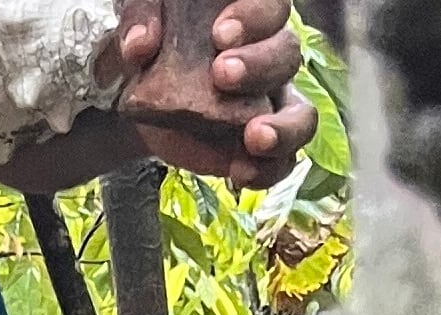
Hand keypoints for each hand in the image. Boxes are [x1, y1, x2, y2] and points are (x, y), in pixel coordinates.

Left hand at [117, 0, 314, 181]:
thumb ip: (141, 18)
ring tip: (254, 137)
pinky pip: (284, 162)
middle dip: (260, 65)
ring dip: (284, 127)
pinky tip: (240, 173)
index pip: (273, 6)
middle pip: (288, 54)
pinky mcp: (261, 145)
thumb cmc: (153, 40)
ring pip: (302, 114)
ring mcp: (270, 103)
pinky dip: (267, 170)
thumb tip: (139, 45)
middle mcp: (268, 54)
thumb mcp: (141, 18)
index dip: (256, 17)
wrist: (138, 93)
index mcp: (248, 13)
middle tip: (220, 76)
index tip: (219, 34)